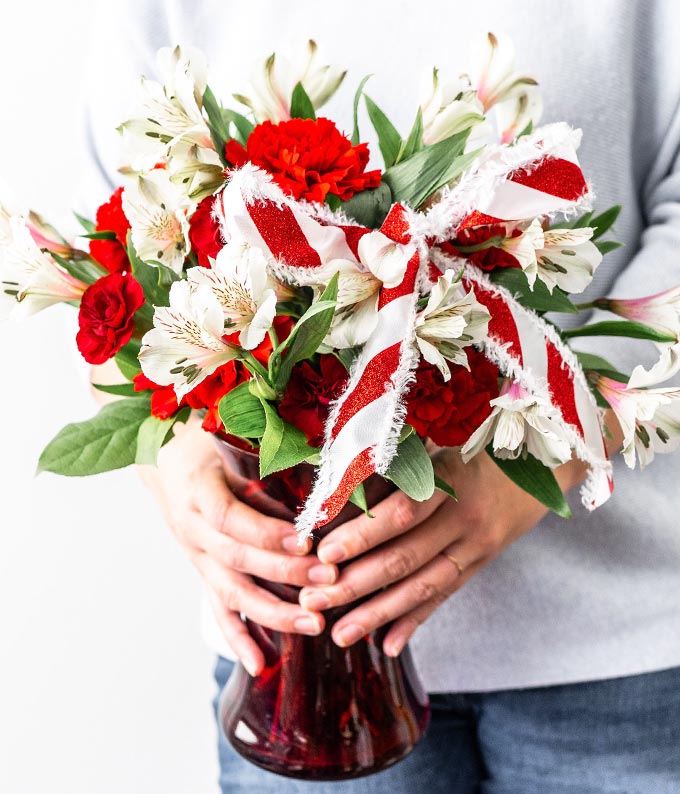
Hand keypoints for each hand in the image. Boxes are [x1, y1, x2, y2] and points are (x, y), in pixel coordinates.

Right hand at [138, 416, 338, 675]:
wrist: (164, 457)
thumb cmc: (206, 443)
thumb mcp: (228, 440)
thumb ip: (263, 460)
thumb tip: (317, 474)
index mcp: (198, 490)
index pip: (231, 517)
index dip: (266, 532)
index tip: (306, 540)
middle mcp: (193, 528)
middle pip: (236, 559)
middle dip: (286, 572)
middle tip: (329, 580)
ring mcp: (196, 555)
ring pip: (231, 591)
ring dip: (273, 612)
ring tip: (314, 625)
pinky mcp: (202, 572)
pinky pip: (217, 610)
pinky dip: (238, 639)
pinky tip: (261, 665)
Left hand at [299, 447, 587, 656]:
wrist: (545, 464)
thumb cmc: (477, 447)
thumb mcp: (442, 446)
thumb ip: (399, 467)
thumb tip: (341, 487)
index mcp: (450, 481)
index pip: (402, 512)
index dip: (363, 534)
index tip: (323, 552)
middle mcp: (464, 519)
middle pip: (406, 558)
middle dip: (356, 583)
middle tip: (313, 599)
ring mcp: (476, 546)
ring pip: (423, 587)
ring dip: (378, 614)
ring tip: (339, 634)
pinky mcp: (480, 564)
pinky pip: (444, 597)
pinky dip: (416, 622)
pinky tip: (389, 645)